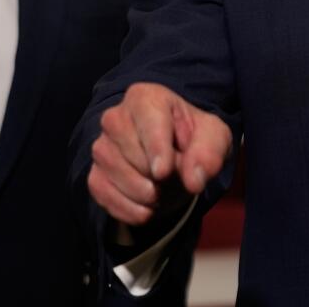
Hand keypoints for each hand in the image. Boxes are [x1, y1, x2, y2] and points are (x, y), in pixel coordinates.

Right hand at [87, 82, 232, 227]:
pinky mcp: (95, 173)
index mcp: (147, 98)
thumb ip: (210, 153)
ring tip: (160, 194)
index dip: (156, 147)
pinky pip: (101, 191)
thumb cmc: (194, 140)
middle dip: (152, 171)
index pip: (148, 119)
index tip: (164, 172)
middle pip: (127, 147)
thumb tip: (194, 180)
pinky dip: (125, 207)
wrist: (176, 162)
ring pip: (111, 170)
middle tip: (171, 178)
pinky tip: (146, 211)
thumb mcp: (214, 138)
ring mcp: (102, 145)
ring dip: (140, 192)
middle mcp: (117, 117)